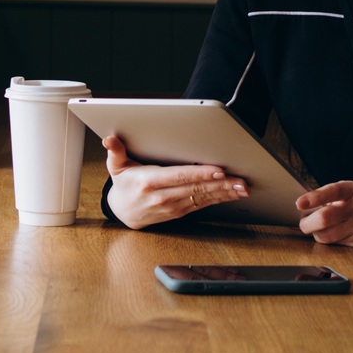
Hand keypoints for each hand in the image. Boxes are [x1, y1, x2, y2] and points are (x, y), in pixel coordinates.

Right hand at [101, 135, 248, 228]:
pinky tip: (232, 194)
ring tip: (242, 187)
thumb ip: (115, 151)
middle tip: (240, 180)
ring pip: (203, 197)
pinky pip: (203, 204)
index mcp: (150, 182)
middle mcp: (163, 196)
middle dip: (221, 184)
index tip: (218, 169)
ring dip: (224, 193)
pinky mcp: (181, 212)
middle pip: (196, 188)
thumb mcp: (115, 167)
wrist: (123, 213)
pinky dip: (219, 199)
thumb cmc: (123, 185)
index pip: (179, 176)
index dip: (200, 173)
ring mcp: (174, 206)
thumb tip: (109, 140)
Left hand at [295, 180, 352, 247]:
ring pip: (328, 235)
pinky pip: (337, 245)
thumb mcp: (347, 193)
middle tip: (303, 224)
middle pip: (325, 218)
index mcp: (351, 189)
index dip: (314, 197)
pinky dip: (329, 242)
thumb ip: (326, 197)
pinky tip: (331, 235)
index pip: (332, 191)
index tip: (299, 204)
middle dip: (308, 224)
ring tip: (317, 230)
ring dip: (317, 235)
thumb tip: (300, 207)